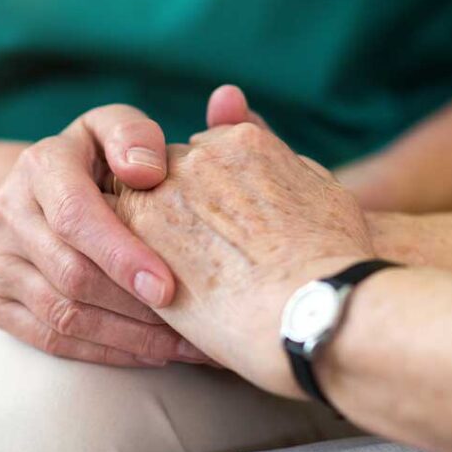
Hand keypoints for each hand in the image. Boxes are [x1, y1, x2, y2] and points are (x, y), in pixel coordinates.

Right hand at [0, 104, 208, 366]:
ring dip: (129, 338)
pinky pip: (49, 339)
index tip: (167, 288)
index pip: (75, 217)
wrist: (31, 191)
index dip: (121, 256)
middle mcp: (4, 211)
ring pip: (62, 315)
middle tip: (194, 326)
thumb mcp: (113, 129)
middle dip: (136, 308)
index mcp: (39, 165)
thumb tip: (147, 171)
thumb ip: (134, 136)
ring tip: (184, 346)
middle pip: (71, 275)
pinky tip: (151, 354)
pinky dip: (106, 353)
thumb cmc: (94, 159)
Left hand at [115, 123, 374, 396]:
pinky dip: (131, 263)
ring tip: (182, 281)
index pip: (206, 153)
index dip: (210, 195)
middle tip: (202, 258)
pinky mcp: (135, 235)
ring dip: (148, 235)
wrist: (313, 308)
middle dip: (174, 209)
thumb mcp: (324, 191)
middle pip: (165, 174)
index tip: (223, 230)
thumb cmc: (334, 260)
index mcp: (243, 143)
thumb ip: (285, 163)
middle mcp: (198, 156)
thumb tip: (268, 153)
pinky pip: (117, 239)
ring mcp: (162, 192)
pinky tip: (160, 295)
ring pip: (135, 203)